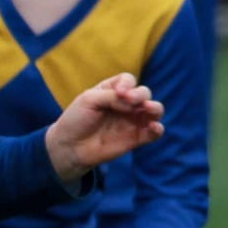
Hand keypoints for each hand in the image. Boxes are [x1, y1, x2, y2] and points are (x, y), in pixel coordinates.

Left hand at [44, 74, 165, 181]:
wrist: (70, 147)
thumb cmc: (76, 120)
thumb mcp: (89, 99)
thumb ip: (112, 96)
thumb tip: (133, 102)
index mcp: (112, 91)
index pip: (128, 80)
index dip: (127, 84)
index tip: (119, 93)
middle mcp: (125, 104)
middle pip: (144, 93)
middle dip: (140, 94)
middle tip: (130, 100)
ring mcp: (132, 121)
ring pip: (154, 110)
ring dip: (155, 108)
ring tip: (148, 109)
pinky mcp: (136, 138)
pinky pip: (153, 132)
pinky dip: (157, 128)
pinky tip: (153, 127)